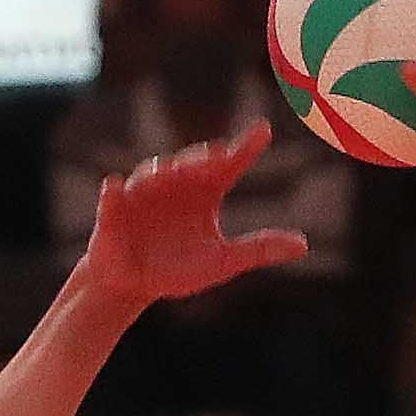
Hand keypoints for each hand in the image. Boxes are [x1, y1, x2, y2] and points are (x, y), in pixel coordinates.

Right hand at [79, 121, 307, 306]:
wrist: (134, 285)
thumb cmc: (177, 268)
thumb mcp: (222, 262)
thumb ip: (258, 249)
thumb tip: (304, 245)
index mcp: (205, 191)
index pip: (229, 164)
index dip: (246, 146)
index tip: (264, 130)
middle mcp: (175, 184)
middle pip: (191, 164)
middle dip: (202, 158)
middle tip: (220, 155)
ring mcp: (142, 195)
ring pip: (152, 174)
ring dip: (161, 171)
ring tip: (172, 170)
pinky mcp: (113, 213)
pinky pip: (111, 200)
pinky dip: (112, 193)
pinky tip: (115, 187)